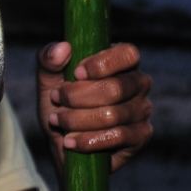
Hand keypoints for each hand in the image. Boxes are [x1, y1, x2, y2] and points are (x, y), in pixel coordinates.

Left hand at [37, 41, 152, 171]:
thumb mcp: (48, 79)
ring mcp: (142, 110)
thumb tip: (63, 48)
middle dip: (77, 96)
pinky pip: (118, 137)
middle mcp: (138, 83)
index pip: (127, 54)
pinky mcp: (141, 135)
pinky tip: (70, 140)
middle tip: (56, 99)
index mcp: (121, 62)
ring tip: (57, 120)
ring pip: (112, 115)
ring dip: (76, 120)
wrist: (63, 142)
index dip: (102, 64)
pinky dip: (88, 140)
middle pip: (115, 88)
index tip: (76, 73)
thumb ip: (49, 59)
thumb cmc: (60, 104)